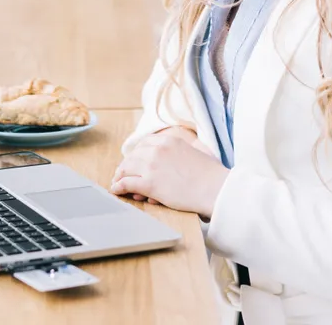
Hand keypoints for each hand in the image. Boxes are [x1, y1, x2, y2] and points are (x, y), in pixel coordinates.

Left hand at [111, 128, 228, 218]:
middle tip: (121, 174)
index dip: (136, 154)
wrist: (215, 188)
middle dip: (126, 165)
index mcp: (169, 140)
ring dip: (120, 176)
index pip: (144, 144)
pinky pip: (127, 183)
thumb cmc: (211, 174)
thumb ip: (186, 148)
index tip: (134, 161)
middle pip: (133, 155)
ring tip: (117, 183)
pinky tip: (116, 190)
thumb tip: (182, 153)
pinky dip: (119, 186)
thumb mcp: (198, 150)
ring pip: (127, 168)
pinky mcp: (150, 183)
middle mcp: (157, 149)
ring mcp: (152, 165)